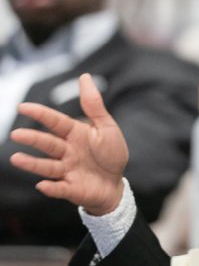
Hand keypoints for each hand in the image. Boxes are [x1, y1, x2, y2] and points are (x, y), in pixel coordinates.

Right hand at [10, 73, 128, 215]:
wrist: (115, 184)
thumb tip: (84, 76)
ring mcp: (67, 171)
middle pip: (48, 144)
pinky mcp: (71, 189)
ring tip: (16, 158)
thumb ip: (93, 105)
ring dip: (33, 163)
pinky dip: (51, 188)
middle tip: (16, 134)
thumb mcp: (106, 127)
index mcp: (75, 134)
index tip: (23, 107)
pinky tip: (43, 185)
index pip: (56, 122)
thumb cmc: (110, 153)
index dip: (41, 114)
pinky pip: (60, 189)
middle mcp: (67, 152)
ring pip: (48, 166)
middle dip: (33, 139)